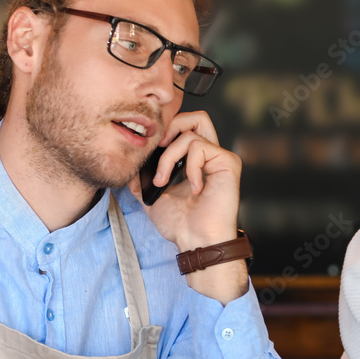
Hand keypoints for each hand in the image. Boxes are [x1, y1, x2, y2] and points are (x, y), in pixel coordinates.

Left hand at [129, 110, 241, 250]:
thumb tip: (131, 165)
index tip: (150, 150)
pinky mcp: (228, 163)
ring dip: (168, 157)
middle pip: (196, 117)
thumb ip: (142, 179)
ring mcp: (221, 159)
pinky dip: (189, 167)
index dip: (166, 130)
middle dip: (171, 127)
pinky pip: (200, 148)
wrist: (196, 241)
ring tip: (165, 181)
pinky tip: (193, 188)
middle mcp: (211, 156)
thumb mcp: (152, 198)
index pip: (184, 127)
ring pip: (190, 134)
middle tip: (158, 148)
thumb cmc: (182, 225)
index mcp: (196, 161)